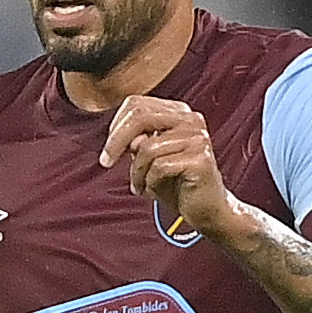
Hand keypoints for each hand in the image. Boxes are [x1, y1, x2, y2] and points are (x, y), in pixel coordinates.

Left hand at [102, 96, 237, 242]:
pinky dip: (149, 182)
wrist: (205, 208)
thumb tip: (130, 139)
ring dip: (136, 172)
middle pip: (140, 117)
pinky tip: (152, 191)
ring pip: (147, 148)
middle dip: (116, 142)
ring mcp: (198, 138)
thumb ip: (137, 142)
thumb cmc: (175, 183)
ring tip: (139, 186)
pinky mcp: (202, 159)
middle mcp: (190, 119)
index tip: (108, 150)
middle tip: (106, 163)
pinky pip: (160, 167)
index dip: (116, 126)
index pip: (137, 104)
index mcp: (178, 113)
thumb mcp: (149, 159)